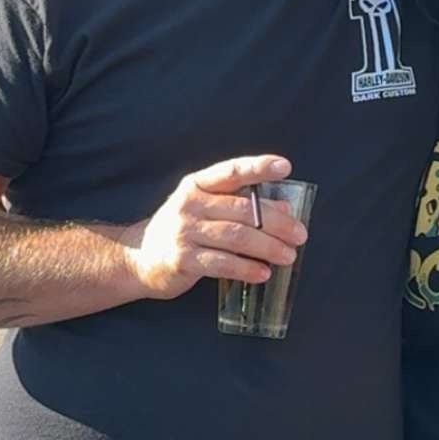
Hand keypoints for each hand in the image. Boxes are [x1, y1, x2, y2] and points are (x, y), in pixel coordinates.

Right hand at [125, 155, 303, 300]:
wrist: (138, 258)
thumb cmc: (182, 231)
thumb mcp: (206, 210)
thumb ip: (242, 205)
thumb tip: (284, 207)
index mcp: (197, 185)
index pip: (231, 171)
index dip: (258, 167)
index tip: (284, 167)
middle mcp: (189, 204)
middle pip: (243, 210)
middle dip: (277, 223)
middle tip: (300, 235)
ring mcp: (184, 232)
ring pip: (236, 237)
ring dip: (267, 247)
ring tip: (289, 256)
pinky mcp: (182, 260)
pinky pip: (222, 263)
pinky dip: (246, 269)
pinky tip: (263, 273)